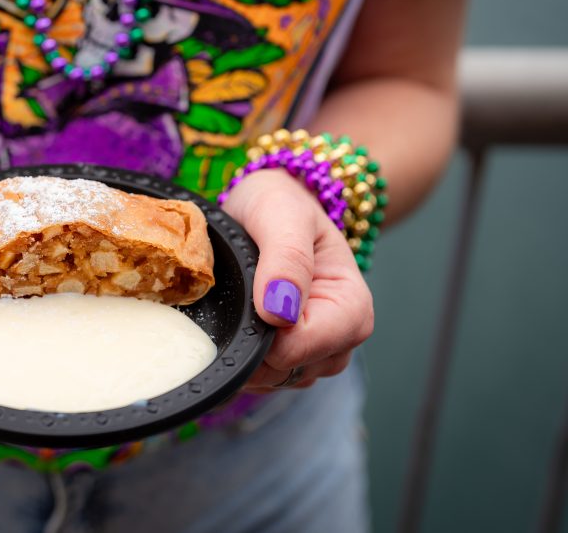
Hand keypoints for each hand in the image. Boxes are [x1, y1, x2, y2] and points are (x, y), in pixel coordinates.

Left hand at [220, 169, 373, 391]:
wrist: (271, 206)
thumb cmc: (281, 204)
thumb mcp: (282, 213)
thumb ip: (287, 258)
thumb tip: (278, 313)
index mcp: (351, 307)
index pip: (305, 348)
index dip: (265, 335)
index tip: (242, 302)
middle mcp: (341, 339)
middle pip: (288, 370)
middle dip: (251, 345)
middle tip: (232, 295)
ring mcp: (315, 353)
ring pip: (272, 380)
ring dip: (243, 352)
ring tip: (234, 302)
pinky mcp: (289, 359)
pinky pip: (260, 379)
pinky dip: (239, 357)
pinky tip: (232, 321)